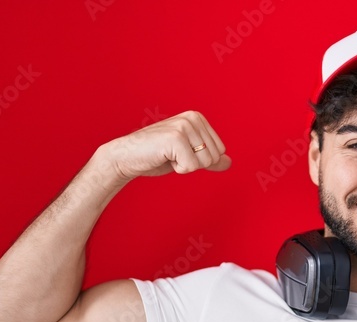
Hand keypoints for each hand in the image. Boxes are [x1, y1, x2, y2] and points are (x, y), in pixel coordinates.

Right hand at [98, 110, 231, 183]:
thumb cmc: (156, 156)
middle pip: (214, 157)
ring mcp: (184, 126)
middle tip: (173, 155)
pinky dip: (178, 169)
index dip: (200, 159)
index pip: (220, 151)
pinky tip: (164, 158)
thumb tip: (229, 162)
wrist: (127, 157)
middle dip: (194, 164)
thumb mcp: (187, 155)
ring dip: (185, 166)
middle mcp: (192, 118)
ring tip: (168, 156)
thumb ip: (209, 158)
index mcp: (197, 118)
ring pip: (204, 162)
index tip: (180, 153)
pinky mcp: (175, 138)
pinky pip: (191, 167)